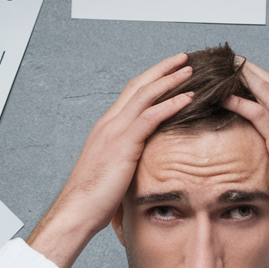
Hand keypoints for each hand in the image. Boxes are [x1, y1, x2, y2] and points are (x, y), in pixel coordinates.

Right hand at [27, 53, 194, 267]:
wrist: (78, 208)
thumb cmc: (94, 196)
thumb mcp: (114, 169)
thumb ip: (128, 156)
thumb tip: (144, 158)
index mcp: (107, 127)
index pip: (131, 93)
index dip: (151, 79)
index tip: (169, 71)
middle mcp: (109, 122)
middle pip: (138, 85)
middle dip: (162, 69)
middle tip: (183, 59)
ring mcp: (115, 130)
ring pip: (145, 94)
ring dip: (170, 80)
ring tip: (190, 70)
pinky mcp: (123, 143)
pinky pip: (151, 117)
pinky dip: (171, 104)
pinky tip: (188, 98)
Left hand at [225, 60, 268, 260]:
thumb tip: (265, 153)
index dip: (260, 77)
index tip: (242, 69)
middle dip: (250, 68)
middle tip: (228, 57)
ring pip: (266, 93)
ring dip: (244, 77)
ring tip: (222, 67)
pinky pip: (260, 116)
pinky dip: (241, 103)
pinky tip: (225, 97)